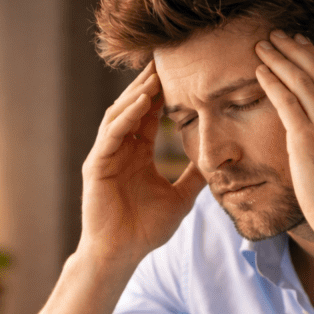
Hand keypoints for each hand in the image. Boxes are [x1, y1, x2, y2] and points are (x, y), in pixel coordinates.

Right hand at [78, 62, 205, 269]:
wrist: (122, 254)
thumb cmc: (145, 230)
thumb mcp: (181, 199)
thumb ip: (194, 178)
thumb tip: (217, 164)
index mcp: (137, 154)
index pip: (149, 115)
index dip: (162, 93)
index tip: (180, 71)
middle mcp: (120, 149)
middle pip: (133, 107)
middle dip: (147, 84)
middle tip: (165, 59)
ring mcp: (106, 156)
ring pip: (119, 115)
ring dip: (135, 96)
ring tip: (153, 77)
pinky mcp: (96, 166)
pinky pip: (111, 135)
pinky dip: (125, 117)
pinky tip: (139, 104)